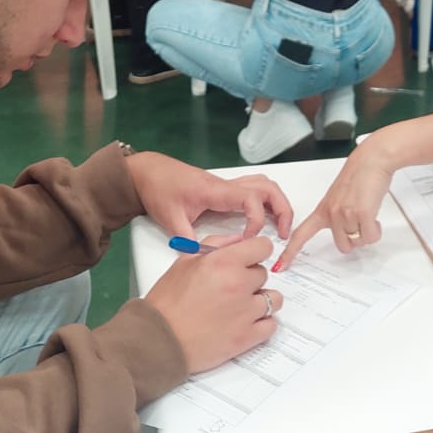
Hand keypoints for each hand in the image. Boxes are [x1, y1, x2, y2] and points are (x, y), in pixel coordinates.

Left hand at [127, 151, 293, 240]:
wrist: (147, 172)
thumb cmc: (158, 189)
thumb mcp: (170, 218)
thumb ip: (187, 240)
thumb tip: (204, 260)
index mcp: (216, 191)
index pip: (251, 200)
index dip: (256, 222)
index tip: (247, 241)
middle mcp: (226, 185)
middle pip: (267, 188)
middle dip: (282, 210)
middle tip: (284, 234)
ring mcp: (226, 184)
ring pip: (263, 185)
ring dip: (276, 203)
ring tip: (279, 226)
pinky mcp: (223, 188)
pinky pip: (253, 189)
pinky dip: (265, 202)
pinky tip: (262, 218)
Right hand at [143, 236, 283, 372]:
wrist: (158, 340)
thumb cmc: (167, 303)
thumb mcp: (185, 261)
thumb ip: (215, 245)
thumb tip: (237, 240)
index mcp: (223, 262)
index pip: (264, 246)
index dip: (256, 252)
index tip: (249, 259)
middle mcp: (239, 284)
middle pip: (264, 273)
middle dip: (250, 278)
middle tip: (232, 288)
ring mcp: (245, 312)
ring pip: (273, 299)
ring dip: (261, 301)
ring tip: (242, 306)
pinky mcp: (247, 337)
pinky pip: (271, 325)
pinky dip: (262, 324)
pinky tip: (246, 323)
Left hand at [273, 145, 392, 269]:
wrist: (372, 160)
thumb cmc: (359, 175)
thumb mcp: (339, 196)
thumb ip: (336, 214)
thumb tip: (345, 232)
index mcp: (322, 209)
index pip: (300, 234)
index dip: (290, 252)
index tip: (280, 266)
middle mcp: (331, 213)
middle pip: (343, 246)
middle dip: (354, 239)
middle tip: (360, 223)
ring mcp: (345, 214)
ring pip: (358, 242)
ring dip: (366, 233)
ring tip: (367, 214)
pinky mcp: (361, 214)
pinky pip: (370, 236)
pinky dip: (376, 230)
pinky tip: (374, 215)